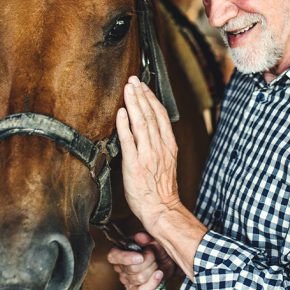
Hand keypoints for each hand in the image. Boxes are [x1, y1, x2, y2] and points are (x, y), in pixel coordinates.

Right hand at [107, 232, 175, 289]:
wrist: (165, 260)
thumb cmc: (155, 249)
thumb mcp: (152, 239)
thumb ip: (145, 237)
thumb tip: (140, 237)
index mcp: (120, 252)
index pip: (114, 256)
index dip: (126, 258)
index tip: (140, 257)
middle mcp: (121, 267)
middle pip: (131, 269)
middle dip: (147, 261)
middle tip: (153, 255)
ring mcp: (127, 280)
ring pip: (138, 278)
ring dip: (152, 270)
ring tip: (156, 263)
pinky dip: (152, 283)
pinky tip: (158, 274)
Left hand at [116, 76, 182, 228]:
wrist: (161, 209)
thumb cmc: (161, 190)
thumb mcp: (168, 162)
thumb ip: (161, 145)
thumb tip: (152, 131)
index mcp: (168, 146)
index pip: (160, 115)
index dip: (152, 98)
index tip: (143, 86)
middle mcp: (159, 147)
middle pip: (150, 115)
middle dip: (141, 95)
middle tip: (133, 80)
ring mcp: (147, 154)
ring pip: (141, 123)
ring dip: (134, 103)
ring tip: (128, 89)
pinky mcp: (135, 164)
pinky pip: (129, 141)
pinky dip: (125, 125)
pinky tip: (121, 112)